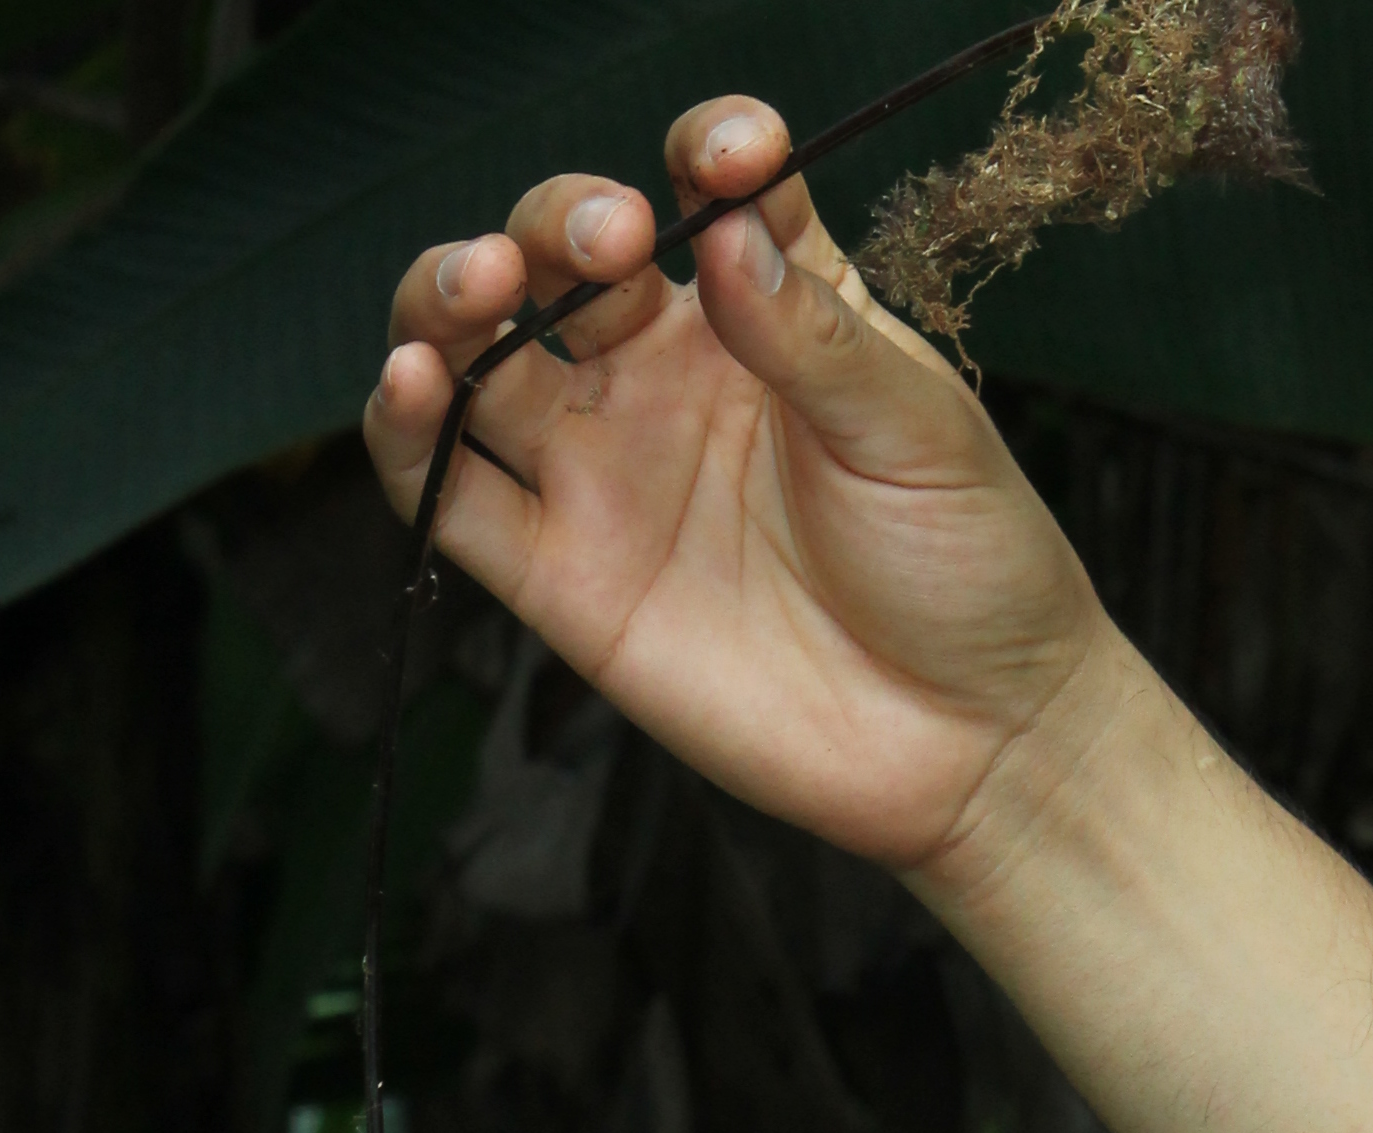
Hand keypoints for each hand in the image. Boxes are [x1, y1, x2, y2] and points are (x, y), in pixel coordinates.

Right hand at [362, 97, 1121, 888]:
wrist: (969, 742)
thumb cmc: (967, 567)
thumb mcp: (915, 427)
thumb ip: (809, 331)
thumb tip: (722, 228)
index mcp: (766, 312)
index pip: (704, 195)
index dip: (704, 152)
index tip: (729, 157)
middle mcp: (666, 377)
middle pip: (561, 261)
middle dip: (558, 222)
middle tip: (605, 243)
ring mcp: (605, 475)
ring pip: (478, 361)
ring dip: (449, 301)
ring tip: (478, 287)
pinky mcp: (562, 581)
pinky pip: (448, 499)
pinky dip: (403, 440)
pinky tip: (407, 384)